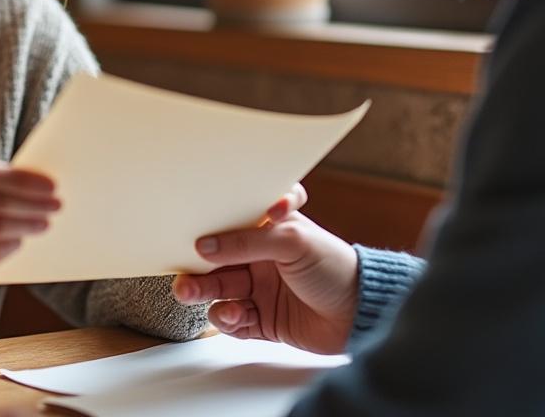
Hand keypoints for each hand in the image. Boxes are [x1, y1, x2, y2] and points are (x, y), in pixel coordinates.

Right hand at [172, 185, 358, 354]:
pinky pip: (233, 319)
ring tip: (193, 294)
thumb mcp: (293, 240)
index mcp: (269, 232)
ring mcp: (262, 291)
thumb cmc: (337, 268)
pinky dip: (227, 319)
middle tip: (183, 277)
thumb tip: (206, 244)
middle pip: (218, 261)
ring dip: (205, 293)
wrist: (361, 315)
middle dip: (197, 268)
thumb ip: (247, 241)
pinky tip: (234, 315)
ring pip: (219, 290)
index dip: (214, 227)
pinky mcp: (263, 320)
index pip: (232, 223)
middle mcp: (262, 260)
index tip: (199, 234)